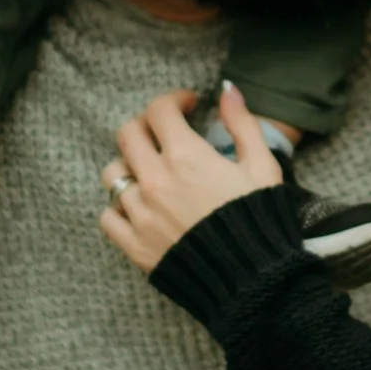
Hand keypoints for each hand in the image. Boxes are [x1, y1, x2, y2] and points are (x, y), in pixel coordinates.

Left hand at [101, 86, 284, 273]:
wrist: (252, 279)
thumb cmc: (260, 219)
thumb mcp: (262, 165)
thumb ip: (243, 123)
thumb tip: (228, 90)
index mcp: (186, 157)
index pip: (159, 110)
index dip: (173, 100)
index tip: (188, 106)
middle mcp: (155, 181)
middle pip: (127, 134)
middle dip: (147, 125)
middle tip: (165, 132)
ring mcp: (140, 213)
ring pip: (113, 173)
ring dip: (130, 165)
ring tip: (151, 171)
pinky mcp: (133, 245)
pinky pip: (108, 215)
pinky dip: (119, 206)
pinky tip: (140, 206)